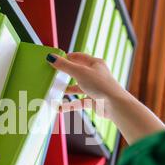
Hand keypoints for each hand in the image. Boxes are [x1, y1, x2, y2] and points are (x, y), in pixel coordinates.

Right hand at [48, 52, 164, 144]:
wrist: (114, 104)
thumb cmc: (101, 85)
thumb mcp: (79, 72)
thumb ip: (64, 66)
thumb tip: (51, 57)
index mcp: (96, 63)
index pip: (79, 57)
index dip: (68, 57)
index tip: (56, 59)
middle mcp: (96, 75)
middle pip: (78, 72)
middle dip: (66, 74)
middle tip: (55, 74)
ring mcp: (95, 88)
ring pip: (78, 88)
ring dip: (68, 90)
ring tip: (56, 90)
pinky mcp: (94, 101)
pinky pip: (79, 102)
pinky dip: (70, 105)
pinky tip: (60, 107)